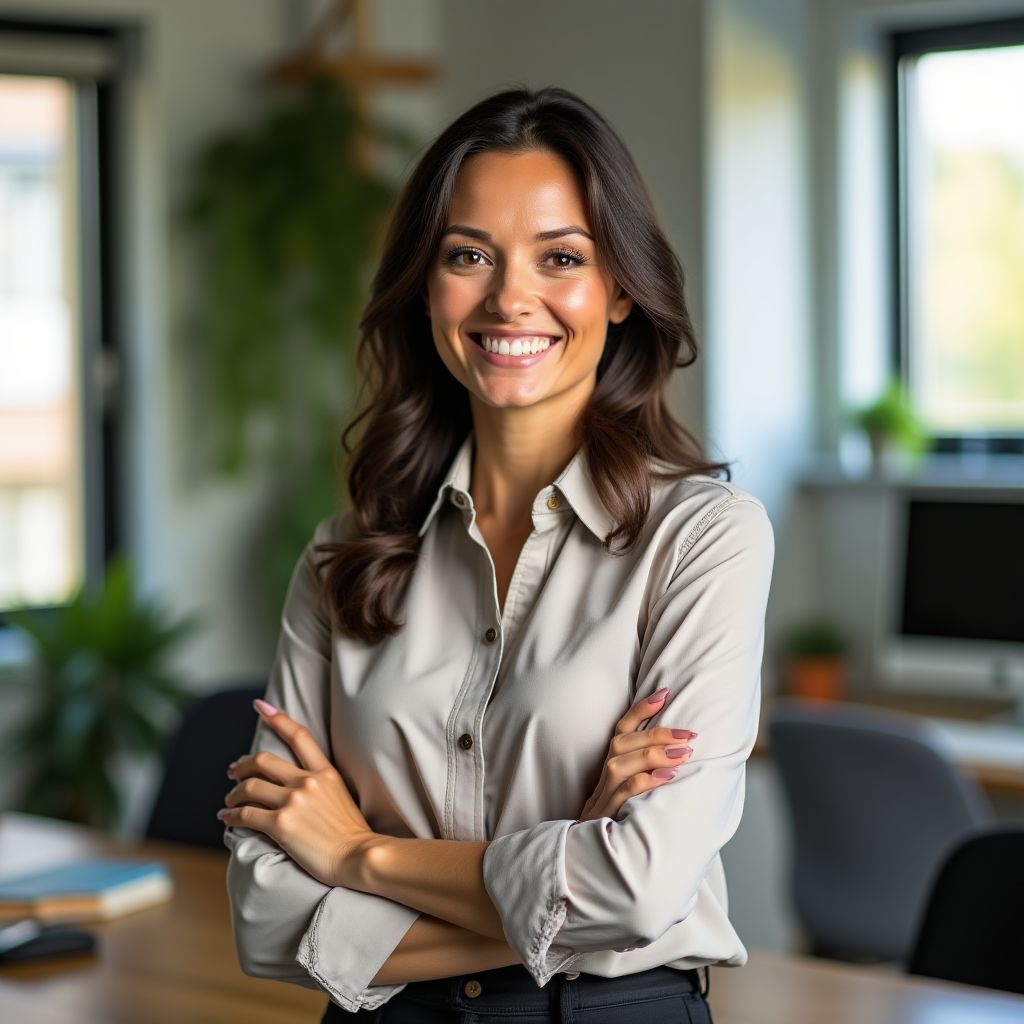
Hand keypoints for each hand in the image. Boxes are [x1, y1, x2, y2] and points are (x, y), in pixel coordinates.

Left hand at [218, 699, 378, 887]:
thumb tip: (297, 784)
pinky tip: (226, 817)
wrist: (359, 856)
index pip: (298, 735)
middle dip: (243, 765)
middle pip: (263, 761)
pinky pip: (246, 814)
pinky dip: (231, 815)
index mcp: (325, 772)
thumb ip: (320, 783)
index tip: (259, 706)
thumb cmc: (352, 833)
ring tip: (229, 800)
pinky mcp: (281, 824)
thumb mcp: (341, 795)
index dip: (276, 718)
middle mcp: (307, 781)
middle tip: (233, 771)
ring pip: (250, 787)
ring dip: (234, 792)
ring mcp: (293, 802)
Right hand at [576, 687, 696, 821]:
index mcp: (611, 761)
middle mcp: (605, 771)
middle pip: (624, 741)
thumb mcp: (630, 785)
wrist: (591, 847)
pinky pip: (626, 790)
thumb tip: (680, 747)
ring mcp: (605, 791)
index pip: (622, 727)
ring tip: (685, 751)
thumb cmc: (619, 813)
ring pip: (624, 761)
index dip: (641, 709)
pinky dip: (647, 780)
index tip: (665, 693)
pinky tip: (668, 776)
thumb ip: (646, 766)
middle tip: (689, 733)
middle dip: (659, 733)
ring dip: (656, 754)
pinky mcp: (608, 811)